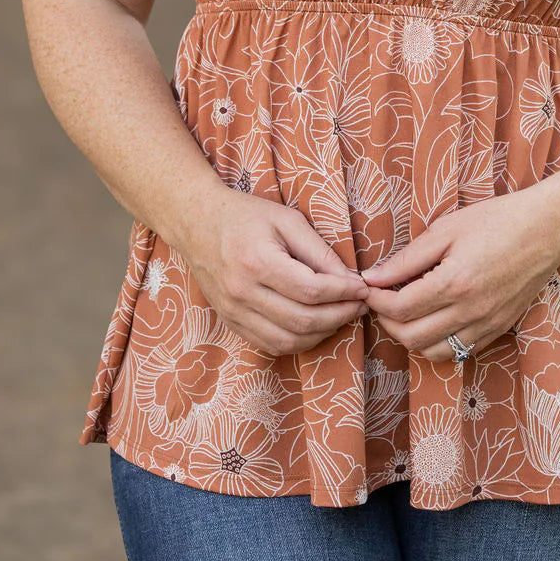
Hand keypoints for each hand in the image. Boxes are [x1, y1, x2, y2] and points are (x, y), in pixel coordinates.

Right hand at [182, 188, 370, 356]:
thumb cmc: (246, 215)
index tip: (363, 288)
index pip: (311, 290)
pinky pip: (270, 345)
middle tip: (360, 305)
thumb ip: (319, 250)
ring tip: (342, 316)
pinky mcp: (231, 322)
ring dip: (322, 333)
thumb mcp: (287, 220)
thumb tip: (350, 280)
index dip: (344, 293)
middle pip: (302, 320)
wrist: (197, 223)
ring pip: (288, 340)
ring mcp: (234, 312)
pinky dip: (298, 341)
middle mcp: (242, 292)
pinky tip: (315, 326)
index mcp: (257, 262)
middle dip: (340, 315)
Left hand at [360, 184, 559, 362]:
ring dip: (410, 337)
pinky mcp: (497, 331)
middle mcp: (471, 312)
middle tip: (382, 300)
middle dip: (387, 322)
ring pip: (433, 353)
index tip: (370, 287)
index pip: (399, 309)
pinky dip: (436, 343)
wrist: (546, 230)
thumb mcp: (446, 229)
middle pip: (411, 338)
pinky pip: (458, 352)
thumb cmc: (496, 221)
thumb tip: (373, 277)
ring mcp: (486, 326)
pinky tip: (432, 319)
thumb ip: (407, 258)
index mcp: (455, 283)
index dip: (376, 301)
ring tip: (405, 312)